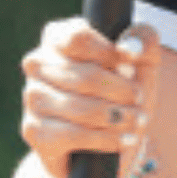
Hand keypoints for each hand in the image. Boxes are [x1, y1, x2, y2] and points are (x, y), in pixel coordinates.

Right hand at [19, 19, 161, 177]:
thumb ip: (144, 40)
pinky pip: (73, 135)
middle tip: (139, 100)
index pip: (78, 37)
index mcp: (58, 37)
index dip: (109, 54)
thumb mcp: (143, 62)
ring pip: (80, 107)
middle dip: (122, 92)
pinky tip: (123, 140)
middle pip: (86, 76)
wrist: (111, 138)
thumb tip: (128, 47)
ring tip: (137, 121)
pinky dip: (105, 139)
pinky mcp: (34, 130)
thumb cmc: (124, 91)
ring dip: (117, 117)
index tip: (129, 67)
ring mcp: (33, 97)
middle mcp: (38, 64)